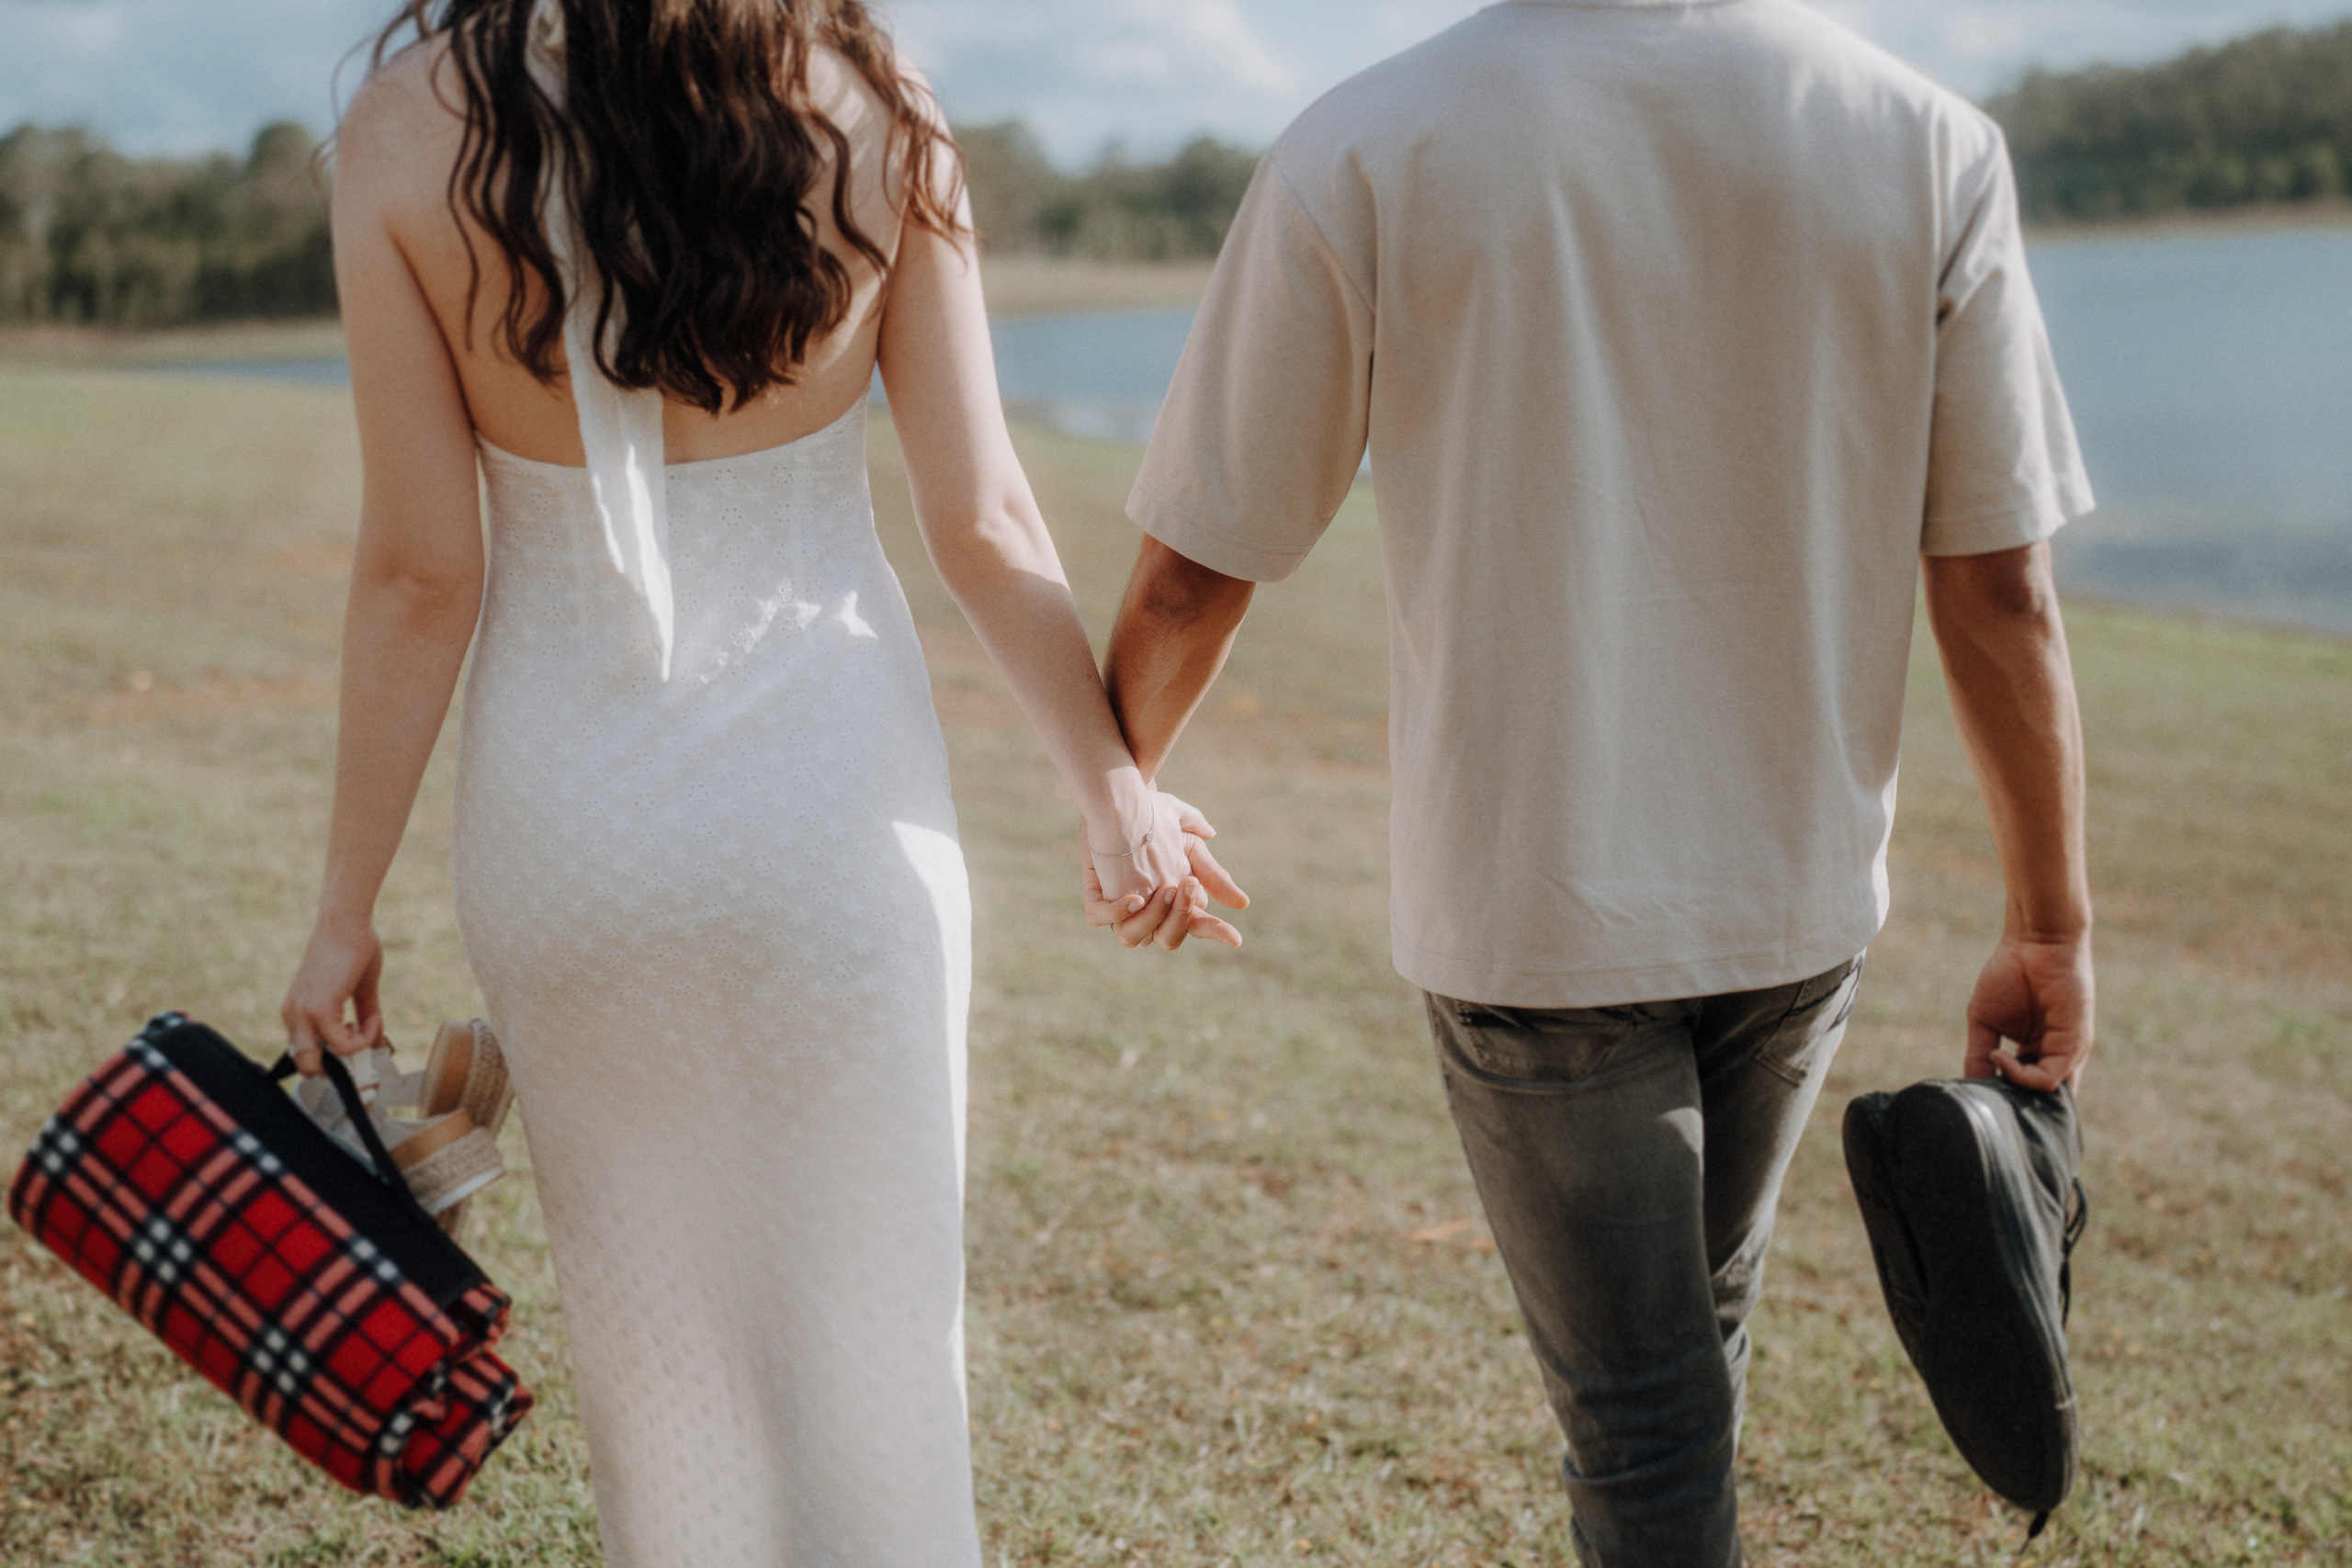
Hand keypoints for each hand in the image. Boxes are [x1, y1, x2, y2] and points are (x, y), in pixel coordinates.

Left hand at [281, 914, 386, 1075]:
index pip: (306, 1052)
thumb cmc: (353, 948)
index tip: (359, 1048)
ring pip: (318, 1063)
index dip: (333, 1059)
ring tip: (370, 1028)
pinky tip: (374, 1019)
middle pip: (306, 1066)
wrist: (347, 923)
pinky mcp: (318, 1009)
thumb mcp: (359, 989)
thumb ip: (364, 1016)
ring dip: (351, 1055)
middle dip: (339, 1067)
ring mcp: (303, 1013)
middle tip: (364, 1050)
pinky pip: (342, 1044)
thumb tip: (375, 1040)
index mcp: (297, 1010)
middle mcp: (293, 1015)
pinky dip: (363, 1038)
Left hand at [1083, 792, 1247, 949]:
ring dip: (1153, 917)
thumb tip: (1241, 903)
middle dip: (1181, 914)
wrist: (1121, 800)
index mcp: (1174, 904)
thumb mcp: (1190, 844)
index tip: (1235, 940)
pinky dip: (1117, 913)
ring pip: (1134, 938)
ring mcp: (1120, 906)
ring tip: (1167, 887)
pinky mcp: (1096, 894)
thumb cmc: (1155, 820)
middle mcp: (1148, 912)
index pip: (1198, 926)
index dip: (1216, 933)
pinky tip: (1136, 897)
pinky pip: (1100, 918)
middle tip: (1188, 881)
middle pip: (1168, 938)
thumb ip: (1212, 873)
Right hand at [1962, 933, 2093, 1091]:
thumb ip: (1979, 1056)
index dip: (2007, 1099)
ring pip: (2048, 1095)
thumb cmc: (2009, 974)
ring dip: (2016, 1092)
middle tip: (1989, 1097)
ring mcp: (2068, 1051)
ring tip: (1992, 1070)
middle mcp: (2057, 1054)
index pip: (2029, 1090)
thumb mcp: (1984, 1022)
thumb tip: (1971, 1087)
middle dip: (2017, 1106)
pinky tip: (2001, 1057)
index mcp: (2038, 1051)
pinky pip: (2051, 1077)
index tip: (1980, 1093)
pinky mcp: (2075, 1042)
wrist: (2033, 941)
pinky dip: (2022, 1076)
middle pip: (2041, 1099)